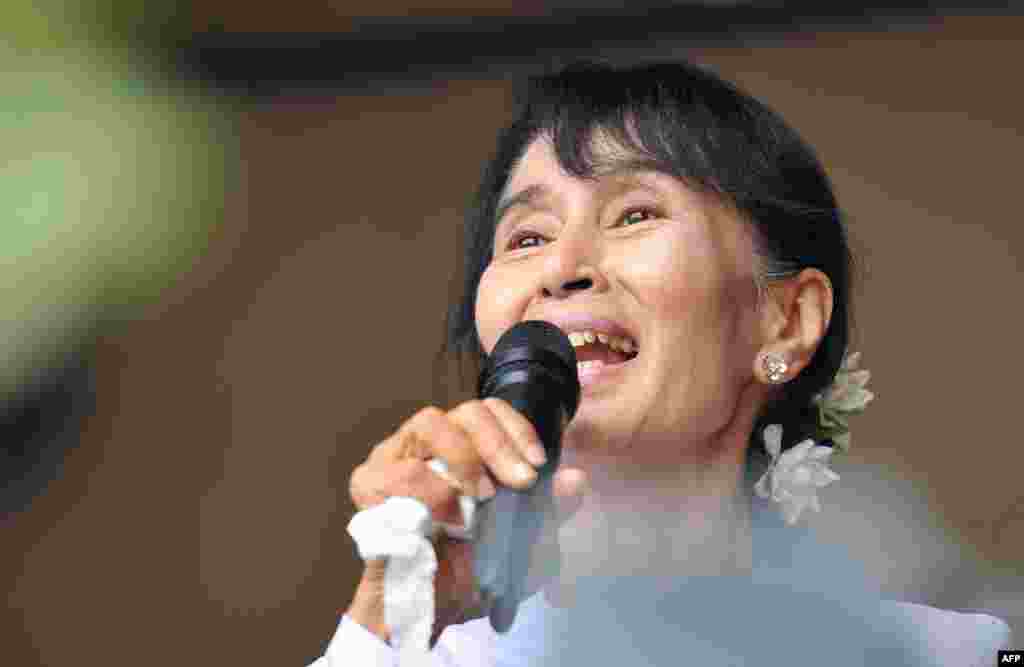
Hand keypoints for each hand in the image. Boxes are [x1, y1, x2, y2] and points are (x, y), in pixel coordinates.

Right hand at [345, 398, 587, 641]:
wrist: (427, 610)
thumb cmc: (469, 572)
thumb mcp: (520, 547)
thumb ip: (547, 513)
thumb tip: (577, 480)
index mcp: (464, 449)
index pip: (491, 411)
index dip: (518, 429)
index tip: (538, 465)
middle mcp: (429, 444)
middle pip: (466, 410)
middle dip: (499, 443)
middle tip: (520, 482)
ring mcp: (396, 456)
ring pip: (430, 423)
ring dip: (465, 457)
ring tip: (481, 497)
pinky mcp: (368, 481)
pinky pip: (402, 469)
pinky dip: (433, 491)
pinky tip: (448, 519)